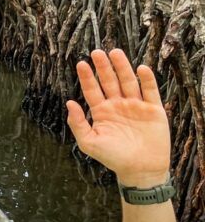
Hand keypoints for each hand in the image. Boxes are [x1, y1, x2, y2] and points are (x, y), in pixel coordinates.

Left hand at [66, 50, 169, 185]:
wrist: (140, 170)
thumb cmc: (113, 157)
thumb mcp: (89, 142)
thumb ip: (78, 123)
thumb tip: (69, 102)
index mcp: (102, 111)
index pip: (92, 90)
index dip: (87, 77)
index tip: (81, 63)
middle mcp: (118, 105)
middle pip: (109, 81)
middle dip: (103, 67)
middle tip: (97, 52)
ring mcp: (136, 106)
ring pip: (128, 82)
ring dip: (122, 67)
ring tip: (115, 52)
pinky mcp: (153, 110)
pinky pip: (150, 91)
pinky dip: (147, 80)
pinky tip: (141, 68)